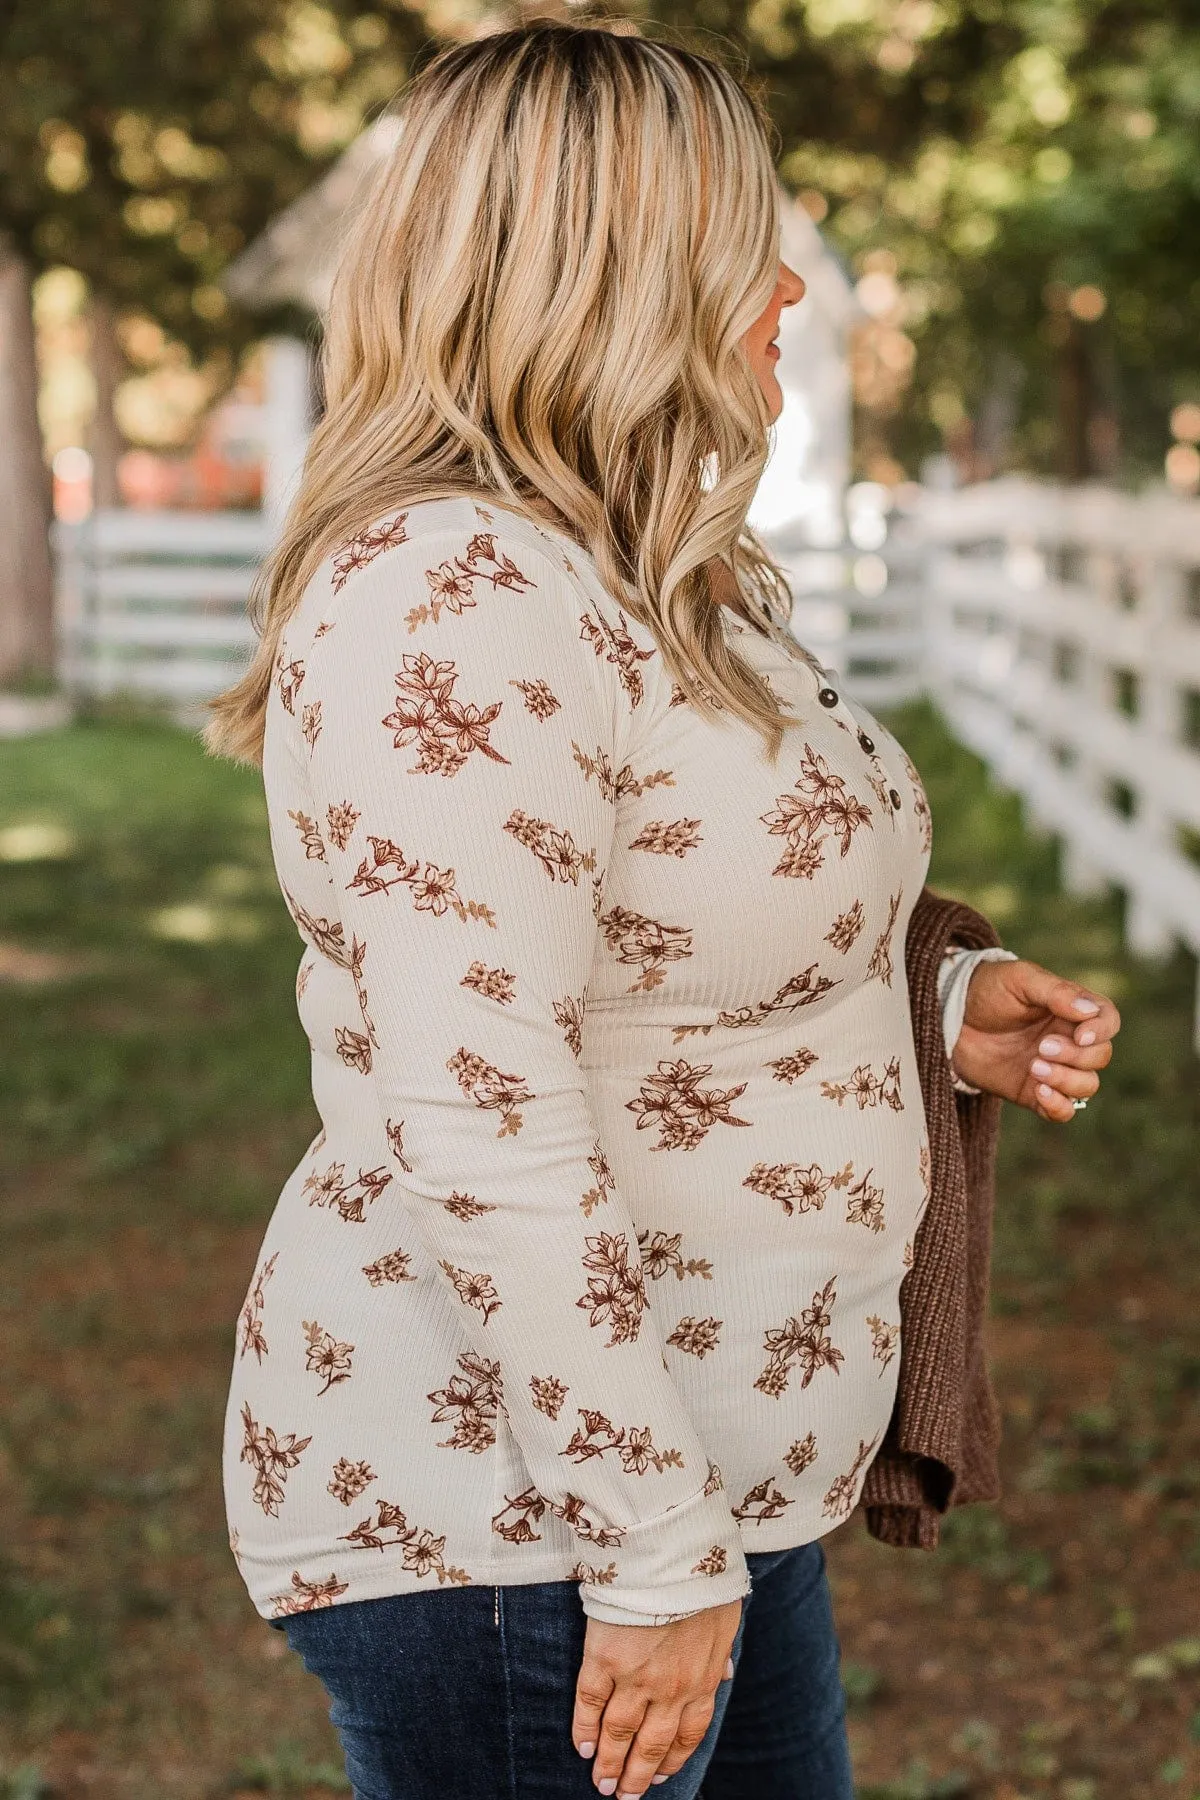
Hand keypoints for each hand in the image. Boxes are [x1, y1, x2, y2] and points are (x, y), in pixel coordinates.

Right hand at [572, 1600, 741, 1795]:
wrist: (672, 1558)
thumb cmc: (703, 1581)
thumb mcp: (726, 1619)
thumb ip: (720, 1653)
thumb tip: (723, 1674)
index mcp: (701, 1680)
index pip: (686, 1735)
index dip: (670, 1760)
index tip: (658, 1777)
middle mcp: (669, 1690)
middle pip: (650, 1745)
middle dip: (636, 1776)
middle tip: (623, 1796)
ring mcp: (635, 1677)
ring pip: (619, 1732)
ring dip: (609, 1762)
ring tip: (600, 1782)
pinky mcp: (604, 1659)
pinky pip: (590, 1702)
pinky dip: (584, 1727)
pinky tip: (581, 1745)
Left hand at [951, 957, 1119, 1120]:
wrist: (947, 1016)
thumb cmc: (986, 989)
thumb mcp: (1019, 980)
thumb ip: (1056, 992)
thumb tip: (1089, 1012)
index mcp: (1071, 1009)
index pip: (1108, 1021)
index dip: (1102, 1031)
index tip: (1079, 1035)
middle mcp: (1068, 1040)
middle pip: (1100, 1056)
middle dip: (1076, 1056)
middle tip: (1041, 1047)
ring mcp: (1053, 1068)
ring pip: (1087, 1086)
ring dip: (1067, 1081)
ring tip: (1034, 1066)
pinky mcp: (1033, 1091)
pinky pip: (1064, 1110)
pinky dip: (1059, 1106)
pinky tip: (1038, 1092)